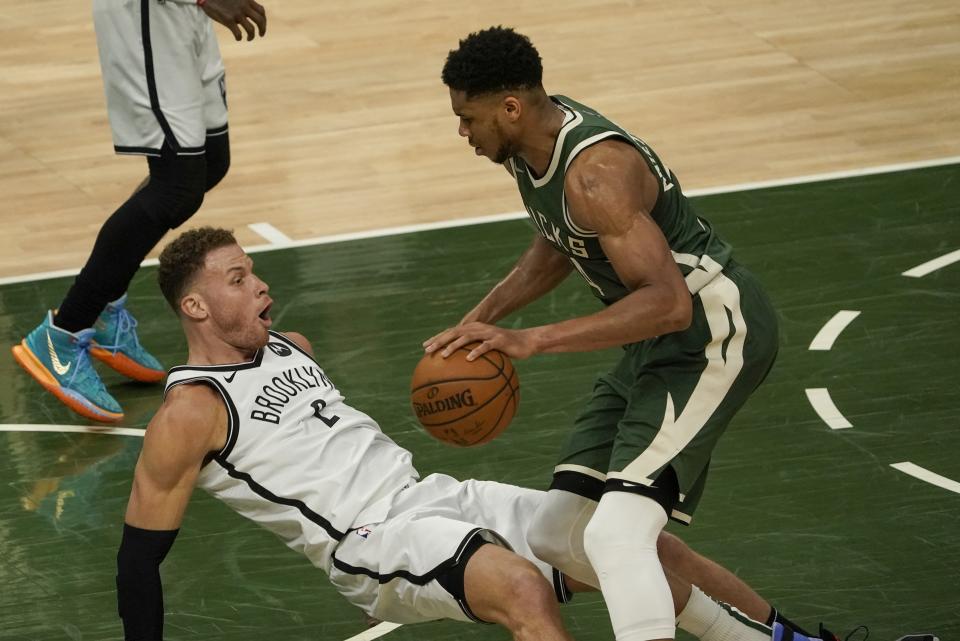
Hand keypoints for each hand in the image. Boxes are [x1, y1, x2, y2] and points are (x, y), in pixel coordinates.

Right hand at [201, 0, 266, 40]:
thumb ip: (243, 2)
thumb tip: (248, 10)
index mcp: (246, 0)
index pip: (261, 11)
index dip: (264, 20)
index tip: (262, 25)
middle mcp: (244, 7)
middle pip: (260, 21)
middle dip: (263, 29)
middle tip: (261, 35)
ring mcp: (236, 14)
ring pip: (251, 30)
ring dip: (252, 36)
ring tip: (249, 39)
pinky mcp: (228, 20)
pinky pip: (238, 33)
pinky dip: (239, 38)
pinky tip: (237, 38)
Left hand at [423, 322, 538, 360]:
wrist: (526, 342)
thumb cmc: (506, 350)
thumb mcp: (489, 352)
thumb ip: (475, 356)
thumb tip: (461, 374)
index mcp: (473, 330)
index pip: (451, 332)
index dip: (437, 338)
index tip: (424, 347)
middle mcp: (478, 329)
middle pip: (454, 332)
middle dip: (439, 341)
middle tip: (427, 350)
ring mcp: (488, 333)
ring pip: (467, 337)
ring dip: (453, 346)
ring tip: (443, 355)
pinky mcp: (499, 340)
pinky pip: (485, 347)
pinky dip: (476, 352)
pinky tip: (469, 360)